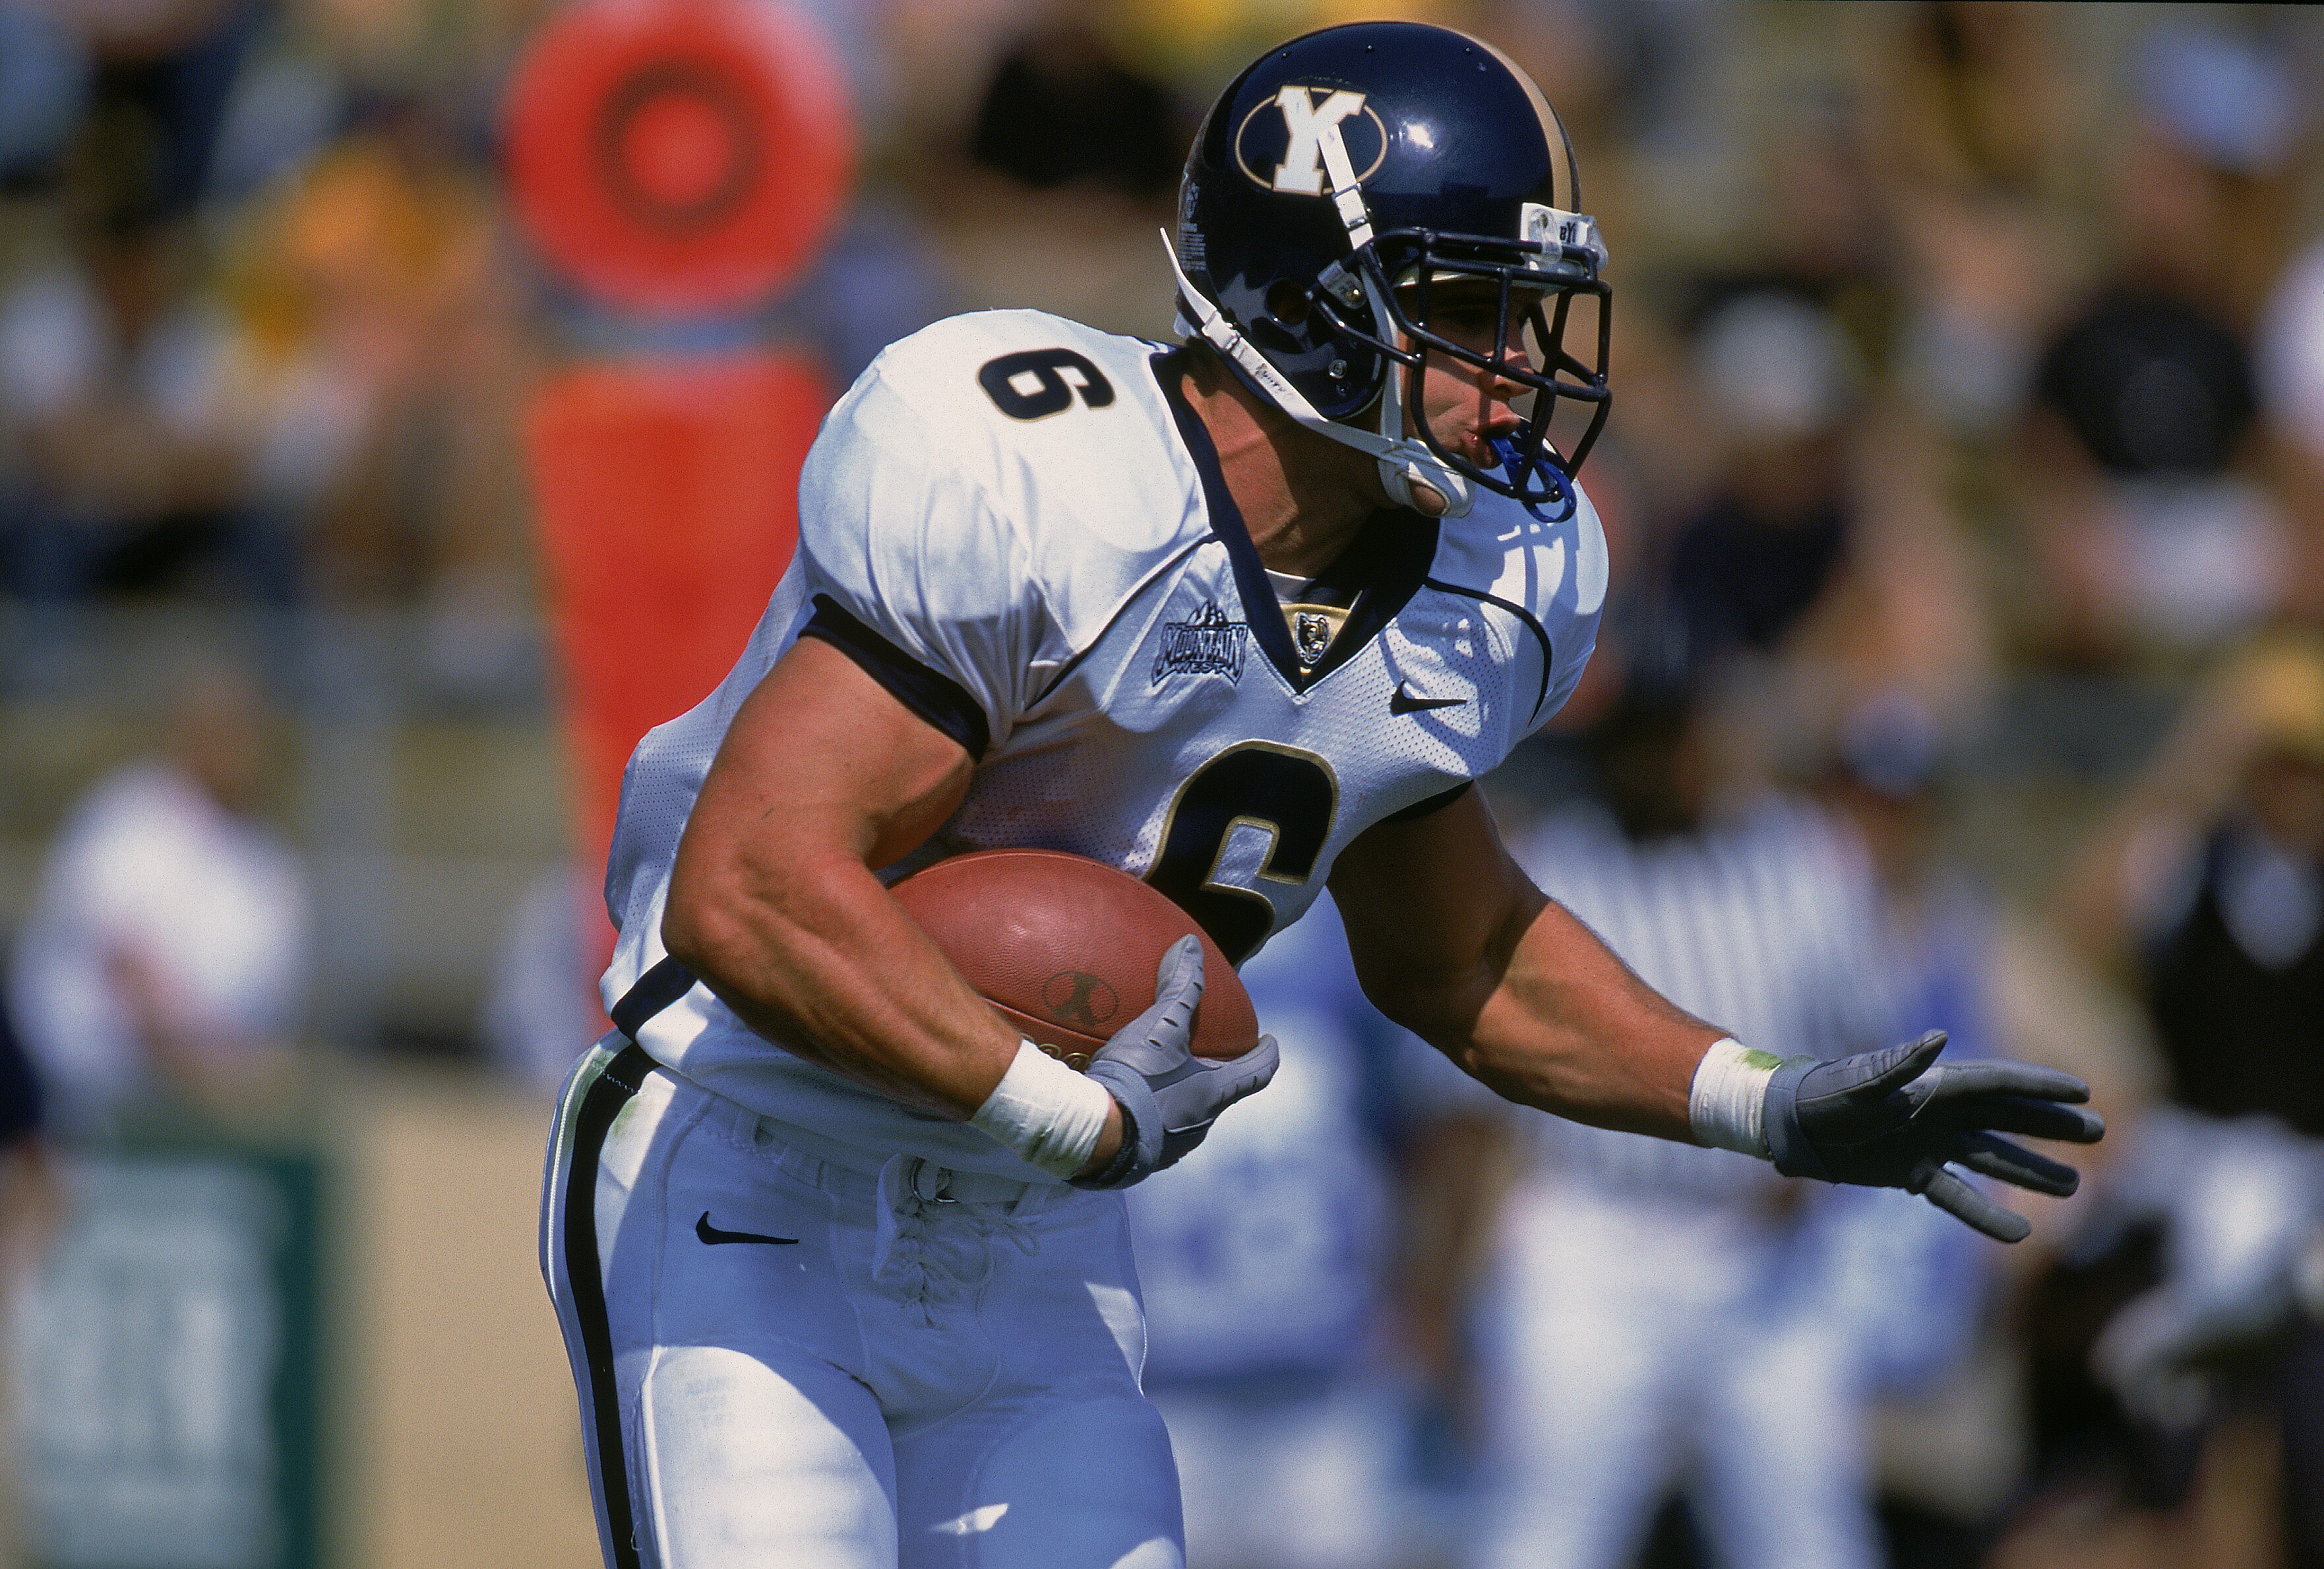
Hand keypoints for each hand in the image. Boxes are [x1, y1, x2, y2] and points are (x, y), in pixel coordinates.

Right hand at [1073, 936, 1279, 1188]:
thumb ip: (1179, 988)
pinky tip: (1131, 1102)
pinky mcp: (1144, 1158)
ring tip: (1167, 1075)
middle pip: (1223, 1095)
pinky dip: (1153, 1112)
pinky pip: (1156, 1131)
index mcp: (1215, 1094)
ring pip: (1190, 1115)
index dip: (1266, 1055)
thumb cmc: (1138, 1079)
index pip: (1257, 1072)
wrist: (1095, 1135)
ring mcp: (1174, 1146)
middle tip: (1210, 1054)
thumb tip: (1191, 945)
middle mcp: (1202, 1124)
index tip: (1269, 1041)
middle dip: (1219, 1075)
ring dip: (1185, 1095)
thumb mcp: (1159, 1027)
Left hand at [1765, 1031, 2103, 1242]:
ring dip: (2031, 1171)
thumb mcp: (1861, 1083)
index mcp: (1935, 1085)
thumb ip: (1900, 1066)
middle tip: (2097, 1133)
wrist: (1791, 1125)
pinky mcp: (1913, 1172)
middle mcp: (1940, 1112)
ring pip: (1993, 1157)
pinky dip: (1987, 1214)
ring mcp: (1930, 1143)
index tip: (2083, 1091)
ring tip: (2074, 1187)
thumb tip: (1938, 1041)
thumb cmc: (1824, 1095)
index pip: (1999, 1083)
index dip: (2040, 1087)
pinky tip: (2020, 1233)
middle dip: (2051, 1125)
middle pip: (2007, 1118)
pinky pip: (1959, 1195)